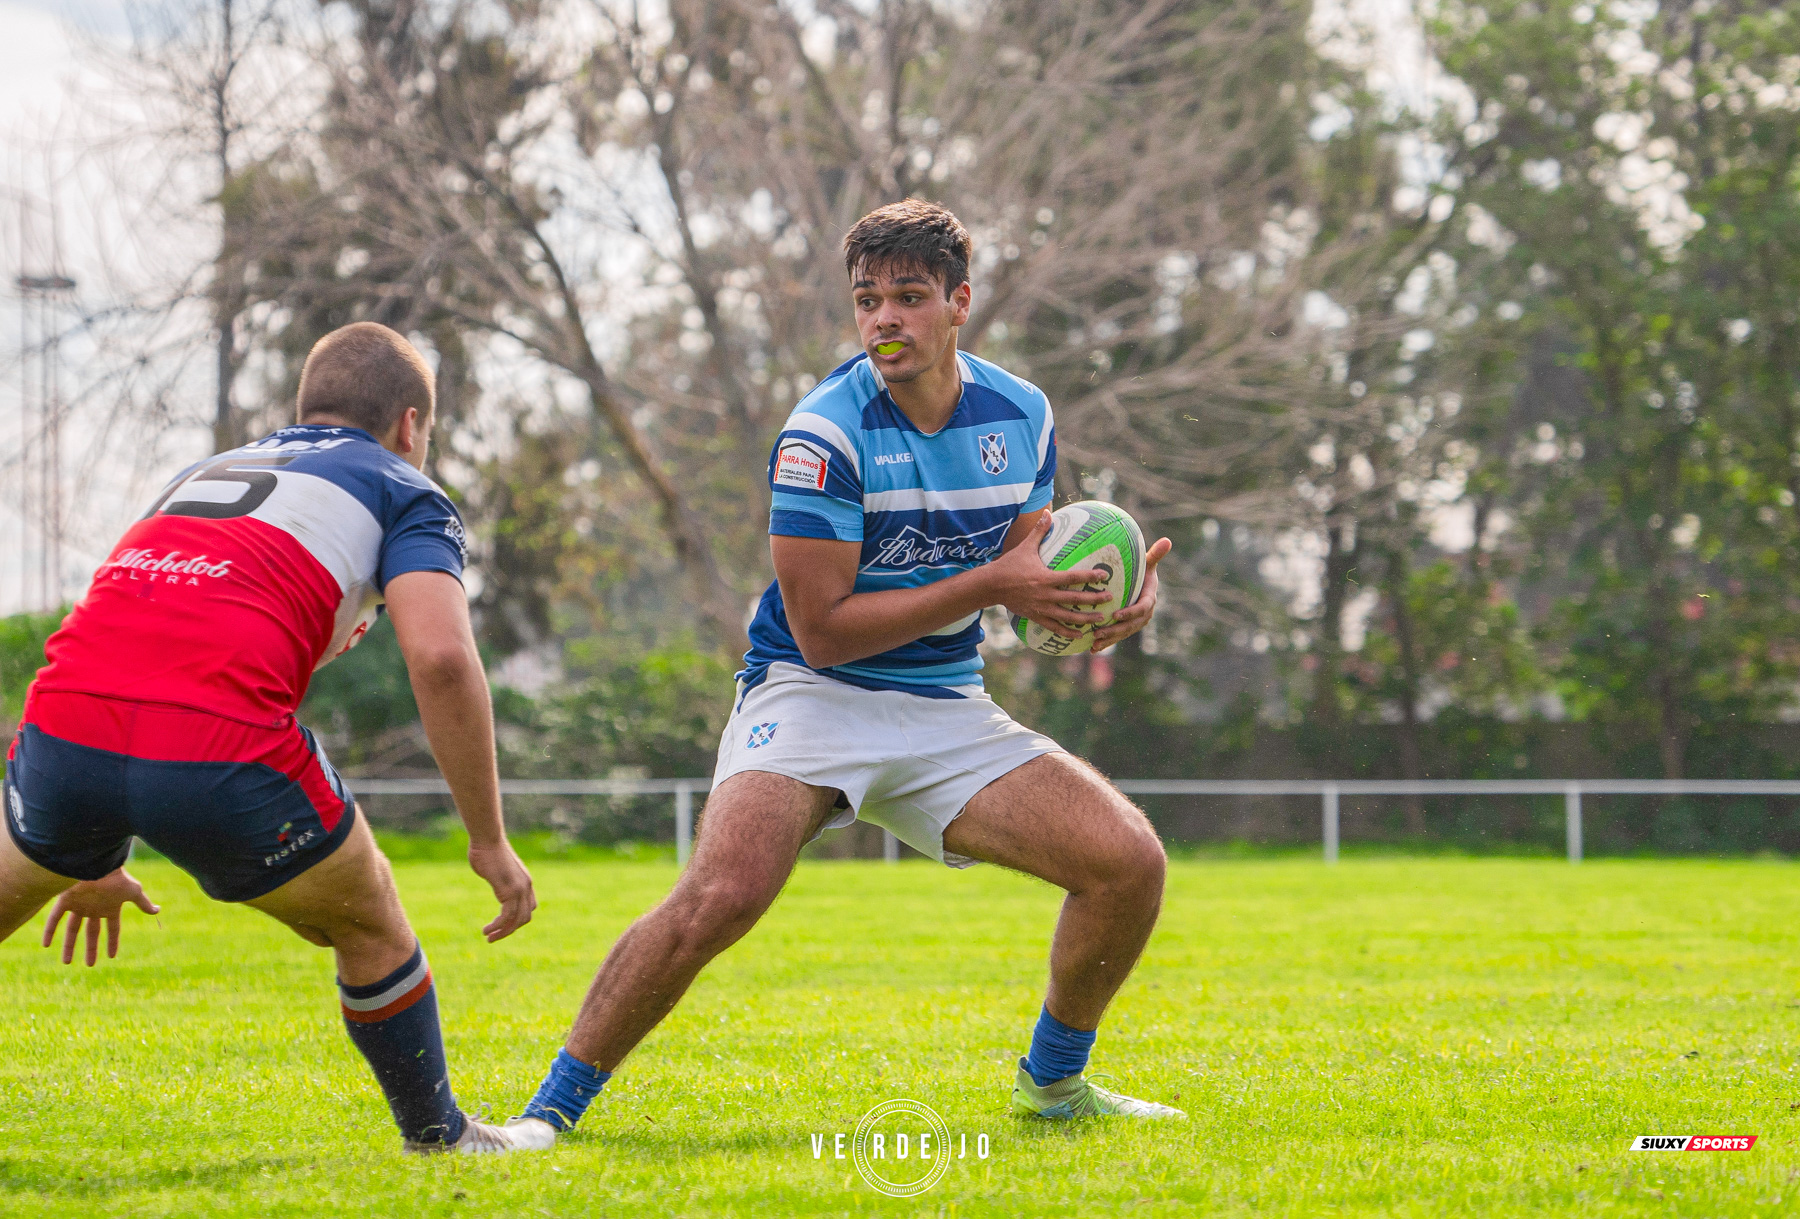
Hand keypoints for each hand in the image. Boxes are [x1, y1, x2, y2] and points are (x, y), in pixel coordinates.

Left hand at [42, 868, 159, 965]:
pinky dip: (49, 931)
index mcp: (110, 907)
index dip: (113, 942)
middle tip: (90, 965)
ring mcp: (79, 905)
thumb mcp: (133, 891)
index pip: (112, 928)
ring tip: (66, 962)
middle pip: (91, 933)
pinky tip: (46, 945)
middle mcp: (94, 908)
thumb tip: (158, 911)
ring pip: (72, 929)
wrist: (98, 863)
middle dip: (90, 949)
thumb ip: (143, 903)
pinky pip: (55, 918)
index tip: (112, 957)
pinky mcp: (65, 900)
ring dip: (69, 946)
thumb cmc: (117, 877)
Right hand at [468, 840, 535, 941]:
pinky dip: (497, 927)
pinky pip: (506, 916)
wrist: (487, 839)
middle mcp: (526, 886)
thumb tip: (494, 878)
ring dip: (503, 932)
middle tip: (494, 937)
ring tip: (489, 938)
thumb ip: (500, 878)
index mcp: (525, 881)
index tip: (503, 926)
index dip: (518, 920)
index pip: (529, 907)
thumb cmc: (487, 850)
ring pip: (516, 920)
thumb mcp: (498, 868)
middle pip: (525, 917)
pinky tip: (486, 930)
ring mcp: (519, 889)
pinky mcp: (508, 890)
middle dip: (510, 930)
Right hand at [993, 514, 1113, 638]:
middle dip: (1094, 599)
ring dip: (1085, 619)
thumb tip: (1047, 512)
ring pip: (1068, 617)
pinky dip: (1067, 632)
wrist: (991, 586)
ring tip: (1101, 619)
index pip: (1073, 577)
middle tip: (1110, 599)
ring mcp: (1041, 608)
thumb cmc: (1010, 564)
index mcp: (1046, 578)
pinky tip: (1080, 634)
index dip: (1090, 576)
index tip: (1105, 575)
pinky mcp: (1036, 617)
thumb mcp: (1025, 547)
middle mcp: (1046, 595)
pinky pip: (1054, 627)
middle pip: (1075, 599)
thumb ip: (1039, 531)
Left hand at [1092, 537, 1172, 652]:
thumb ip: (1155, 555)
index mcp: (1149, 599)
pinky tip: (1092, 650)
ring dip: (1108, 640)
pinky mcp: (1127, 628)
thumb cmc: (1142, 570)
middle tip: (1098, 631)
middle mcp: (1144, 614)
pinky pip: (1117, 637)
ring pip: (1122, 634)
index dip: (1130, 613)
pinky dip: (1105, 644)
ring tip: (1093, 642)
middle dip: (1115, 630)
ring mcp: (1135, 623)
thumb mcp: (1148, 563)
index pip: (1141, 608)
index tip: (1116, 614)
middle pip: (1130, 626)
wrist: (1141, 584)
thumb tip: (1168, 540)